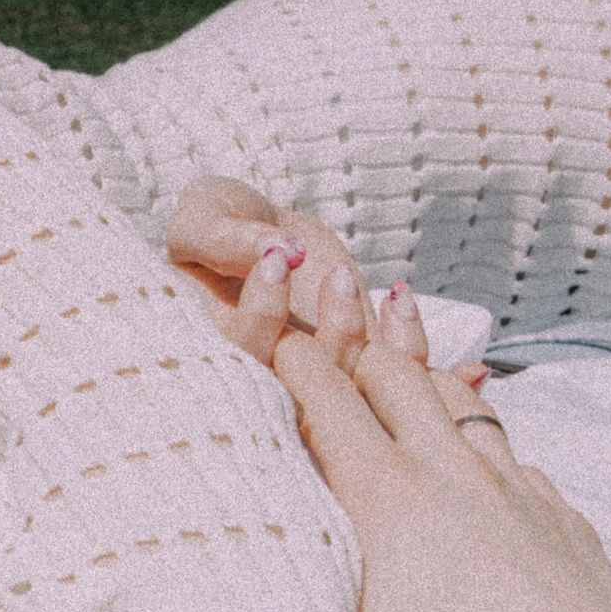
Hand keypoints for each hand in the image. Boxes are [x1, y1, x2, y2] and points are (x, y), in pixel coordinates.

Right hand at [166, 175, 379, 373]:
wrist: (265, 237)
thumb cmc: (219, 225)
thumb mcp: (201, 218)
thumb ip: (222, 237)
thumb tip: (278, 251)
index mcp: (214, 350)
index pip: (242, 361)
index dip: (262, 316)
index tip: (275, 258)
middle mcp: (267, 377)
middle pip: (305, 393)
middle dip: (329, 333)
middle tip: (328, 274)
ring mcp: (320, 377)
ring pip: (353, 388)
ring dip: (357, 330)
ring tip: (341, 277)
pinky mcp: (361, 365)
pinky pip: (398, 377)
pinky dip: (409, 341)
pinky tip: (396, 295)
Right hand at [274, 296, 610, 611]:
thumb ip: (314, 557)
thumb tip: (277, 527)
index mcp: (381, 494)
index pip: (324, 394)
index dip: (290, 355)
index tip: (268, 337)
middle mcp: (446, 471)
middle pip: (390, 375)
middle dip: (349, 341)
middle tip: (325, 315)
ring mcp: (509, 484)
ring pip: (454, 398)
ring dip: (416, 365)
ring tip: (395, 326)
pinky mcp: (555, 511)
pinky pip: (507, 446)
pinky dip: (476, 428)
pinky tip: (472, 439)